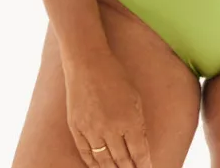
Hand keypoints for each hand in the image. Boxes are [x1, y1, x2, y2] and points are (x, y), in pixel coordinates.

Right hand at [63, 49, 152, 166]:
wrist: (87, 62)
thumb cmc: (114, 75)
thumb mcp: (134, 97)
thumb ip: (138, 122)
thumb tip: (141, 145)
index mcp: (129, 120)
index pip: (139, 152)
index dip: (143, 164)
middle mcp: (110, 129)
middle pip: (122, 160)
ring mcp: (91, 130)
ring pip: (103, 161)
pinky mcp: (76, 128)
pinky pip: (85, 153)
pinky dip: (93, 164)